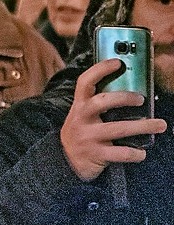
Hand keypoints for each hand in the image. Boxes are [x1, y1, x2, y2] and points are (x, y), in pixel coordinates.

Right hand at [61, 59, 166, 180]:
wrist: (65, 161)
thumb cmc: (81, 134)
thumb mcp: (82, 116)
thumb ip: (97, 105)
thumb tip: (128, 91)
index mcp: (79, 106)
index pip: (85, 82)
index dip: (100, 70)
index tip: (117, 63)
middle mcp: (81, 119)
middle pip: (102, 102)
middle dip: (125, 98)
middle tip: (142, 99)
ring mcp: (88, 137)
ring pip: (117, 129)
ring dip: (142, 126)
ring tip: (159, 124)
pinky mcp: (96, 154)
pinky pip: (120, 153)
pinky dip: (134, 153)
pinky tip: (142, 152)